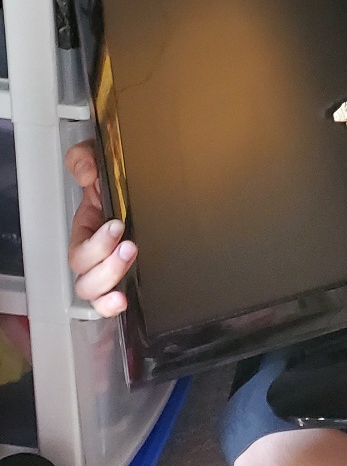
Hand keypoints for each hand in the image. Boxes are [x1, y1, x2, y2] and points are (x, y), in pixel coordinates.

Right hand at [66, 143, 135, 315]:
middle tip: (130, 246)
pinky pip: (107, 302)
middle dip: (106, 263)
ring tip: (132, 258)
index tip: (117, 226)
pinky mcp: (125, 277)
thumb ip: (85, 159)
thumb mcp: (98, 161)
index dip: (95, 244)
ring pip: (93, 291)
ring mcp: (107, 269)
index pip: (80, 248)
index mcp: (85, 229)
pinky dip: (110, 306)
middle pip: (84, 275)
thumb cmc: (118, 180)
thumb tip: (87, 172)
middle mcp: (93, 255)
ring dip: (110, 279)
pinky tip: (123, 300)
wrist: (148, 184)